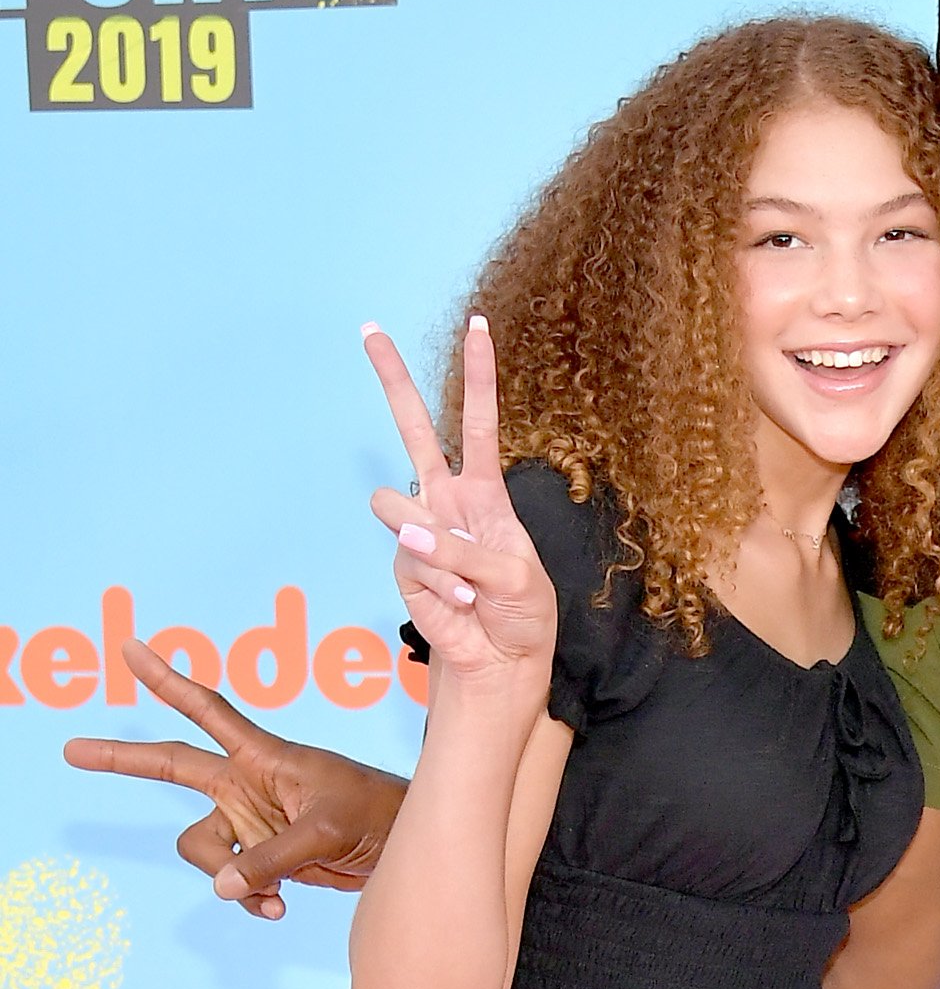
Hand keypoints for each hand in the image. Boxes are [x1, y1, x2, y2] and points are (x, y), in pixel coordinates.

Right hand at [64, 643, 406, 917]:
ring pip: (202, 849)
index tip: (131, 649)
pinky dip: (250, 899)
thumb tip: (222, 887)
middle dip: (123, 760)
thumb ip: (270, 858)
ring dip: (230, 877)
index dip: (167, 682)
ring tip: (275, 893)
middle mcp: (245, 785)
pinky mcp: (261, 856)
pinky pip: (232, 882)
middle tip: (72, 750)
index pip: (206, 712)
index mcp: (261, 757)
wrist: (401, 846)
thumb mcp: (325, 831)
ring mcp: (249, 822)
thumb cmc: (374, 815)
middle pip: (171, 767)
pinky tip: (279, 908)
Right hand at [364, 313, 557, 685]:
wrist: (502, 662)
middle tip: (370, 331)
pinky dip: (442, 586)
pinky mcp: (405, 565)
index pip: (479, 425)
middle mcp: (448, 502)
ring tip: (470, 586)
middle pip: (414, 429)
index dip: (479, 377)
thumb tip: (410, 532)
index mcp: (486, 493)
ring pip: (398, 507)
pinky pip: (411, 560)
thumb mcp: (517, 577)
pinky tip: (461, 606)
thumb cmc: (521, 615)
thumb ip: (467, 552)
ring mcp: (421, 531)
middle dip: (393, 380)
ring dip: (439, 551)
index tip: (477, 326)